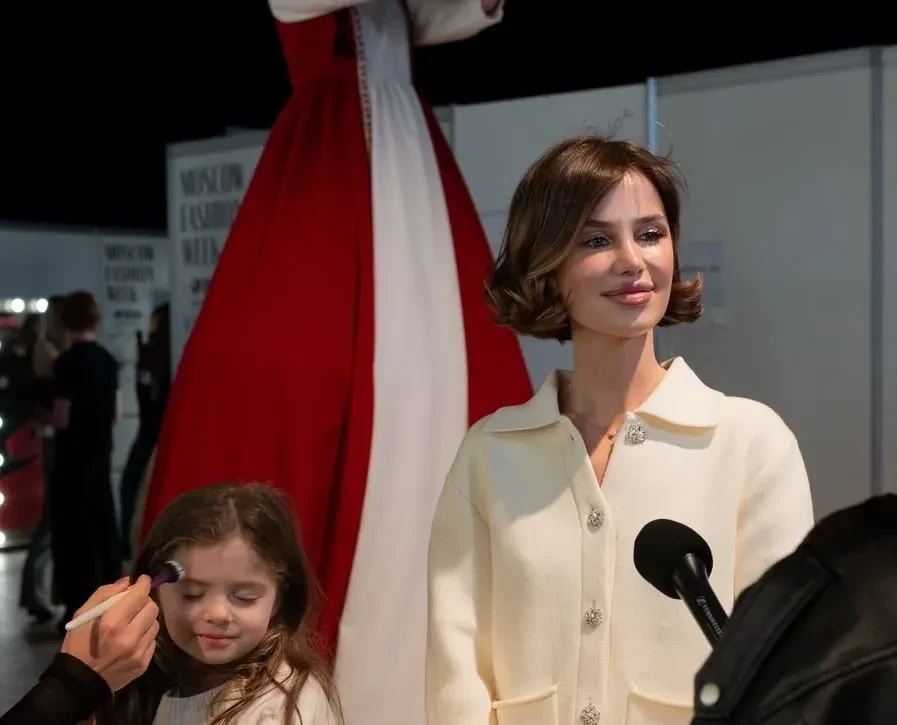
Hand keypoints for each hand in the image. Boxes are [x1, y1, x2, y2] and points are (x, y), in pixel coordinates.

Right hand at [61, 576, 159, 691]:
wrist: (79, 684)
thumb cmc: (78, 646)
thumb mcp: (82, 616)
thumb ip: (104, 594)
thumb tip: (128, 582)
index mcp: (112, 623)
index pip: (139, 596)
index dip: (143, 584)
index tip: (143, 580)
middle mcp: (130, 637)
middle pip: (152, 608)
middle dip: (144, 601)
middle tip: (135, 603)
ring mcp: (139, 652)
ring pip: (155, 623)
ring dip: (146, 618)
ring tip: (132, 622)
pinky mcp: (144, 664)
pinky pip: (153, 640)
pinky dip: (146, 635)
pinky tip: (133, 638)